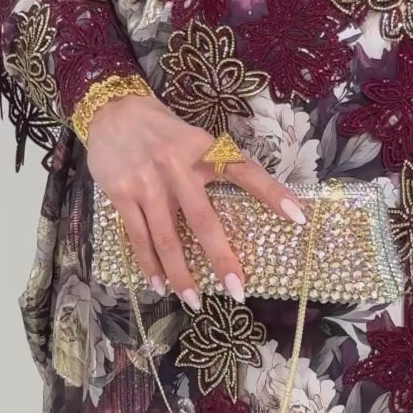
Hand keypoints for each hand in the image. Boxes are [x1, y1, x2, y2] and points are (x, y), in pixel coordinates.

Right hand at [86, 91, 306, 308]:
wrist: (113, 112)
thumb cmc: (163, 131)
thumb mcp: (196, 138)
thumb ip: (216, 166)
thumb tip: (246, 205)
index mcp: (204, 149)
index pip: (244, 172)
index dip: (272, 194)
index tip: (298, 217)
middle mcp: (177, 167)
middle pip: (203, 220)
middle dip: (221, 258)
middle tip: (238, 290)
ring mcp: (148, 183)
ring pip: (167, 238)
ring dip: (181, 273)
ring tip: (194, 301)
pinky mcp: (122, 194)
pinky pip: (139, 236)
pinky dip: (149, 263)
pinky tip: (159, 284)